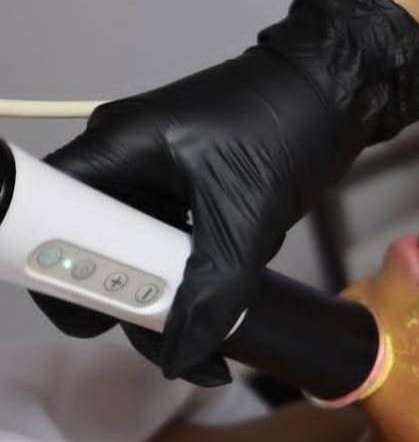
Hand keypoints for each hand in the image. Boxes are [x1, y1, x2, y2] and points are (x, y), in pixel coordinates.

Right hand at [32, 0, 418, 382]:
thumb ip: (214, 288)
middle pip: (99, 249)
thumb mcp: (246, 212)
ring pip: (144, 257)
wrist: (340, 91)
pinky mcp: (197, 193)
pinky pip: (180, 249)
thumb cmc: (290, 117)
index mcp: (118, 147)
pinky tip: (231, 294)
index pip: (55, 220)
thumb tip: (184, 350)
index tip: (109, 310)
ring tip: (212, 330)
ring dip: (175, 295)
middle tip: (172, 337)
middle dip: (135, 298)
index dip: (70, 272)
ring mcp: (164, 178)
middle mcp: (129, 162)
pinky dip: (203, 276)